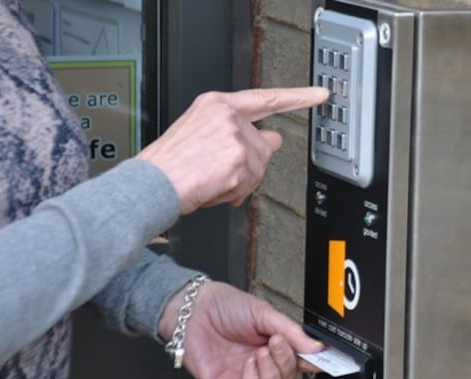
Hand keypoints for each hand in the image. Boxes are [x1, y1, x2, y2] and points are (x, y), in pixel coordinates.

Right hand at [137, 87, 328, 214]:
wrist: (152, 183)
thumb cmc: (169, 164)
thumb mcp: (198, 132)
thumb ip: (234, 132)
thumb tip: (269, 140)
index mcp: (216, 104)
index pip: (265, 98)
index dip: (297, 97)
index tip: (318, 95)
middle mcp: (228, 115)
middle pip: (265, 144)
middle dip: (252, 164)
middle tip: (223, 172)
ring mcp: (235, 137)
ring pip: (258, 168)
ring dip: (238, 182)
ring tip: (210, 181)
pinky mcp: (238, 159)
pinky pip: (249, 184)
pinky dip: (232, 192)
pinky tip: (212, 188)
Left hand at [158, 281, 323, 378]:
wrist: (193, 308)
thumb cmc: (224, 307)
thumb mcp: (262, 312)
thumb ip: (290, 331)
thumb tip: (316, 347)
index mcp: (274, 347)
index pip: (301, 362)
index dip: (314, 363)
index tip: (325, 359)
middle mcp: (262, 365)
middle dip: (285, 361)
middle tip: (275, 342)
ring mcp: (245, 378)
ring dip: (270, 374)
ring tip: (260, 352)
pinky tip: (250, 364)